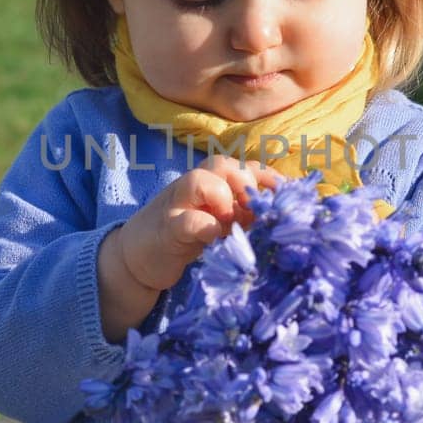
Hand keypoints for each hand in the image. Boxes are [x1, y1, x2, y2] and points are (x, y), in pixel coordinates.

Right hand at [115, 156, 282, 293]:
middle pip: (221, 164)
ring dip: (224, 198)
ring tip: (234, 223)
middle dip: (246, 183)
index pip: (241, 166)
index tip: (287, 194)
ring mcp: (176, 205)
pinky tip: (218, 239)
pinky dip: (206, 226)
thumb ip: (241, 213)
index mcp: (208, 182)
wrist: (135, 258)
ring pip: (199, 180)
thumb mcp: (217, 221)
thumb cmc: (184, 236)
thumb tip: (277, 215)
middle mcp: (192, 186)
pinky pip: (188, 220)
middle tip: (259, 211)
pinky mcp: (167, 231)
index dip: (267, 177)